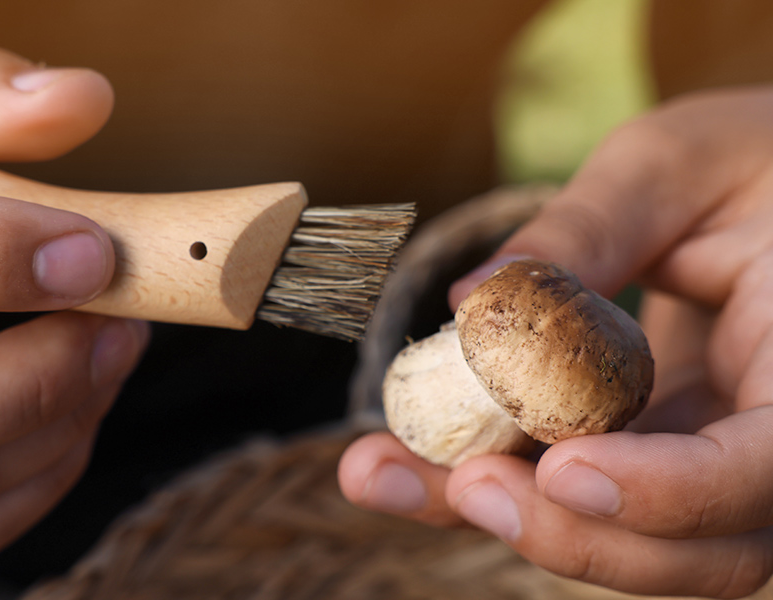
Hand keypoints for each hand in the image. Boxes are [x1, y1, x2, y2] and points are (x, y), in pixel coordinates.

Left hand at [340, 86, 772, 597]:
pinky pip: (572, 495)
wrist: (766, 182)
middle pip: (699, 548)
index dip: (670, 492)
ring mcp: (710, 460)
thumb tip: (471, 301)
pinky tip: (396, 460)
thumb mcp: (675, 164)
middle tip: (462, 485)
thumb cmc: (747, 157)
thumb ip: (588, 228)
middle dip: (572, 534)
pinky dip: (490, 483)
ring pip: (624, 540)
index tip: (565, 469)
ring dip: (501, 517)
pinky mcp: (647, 456)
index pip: (761, 469)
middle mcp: (771, 438)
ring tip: (381, 473)